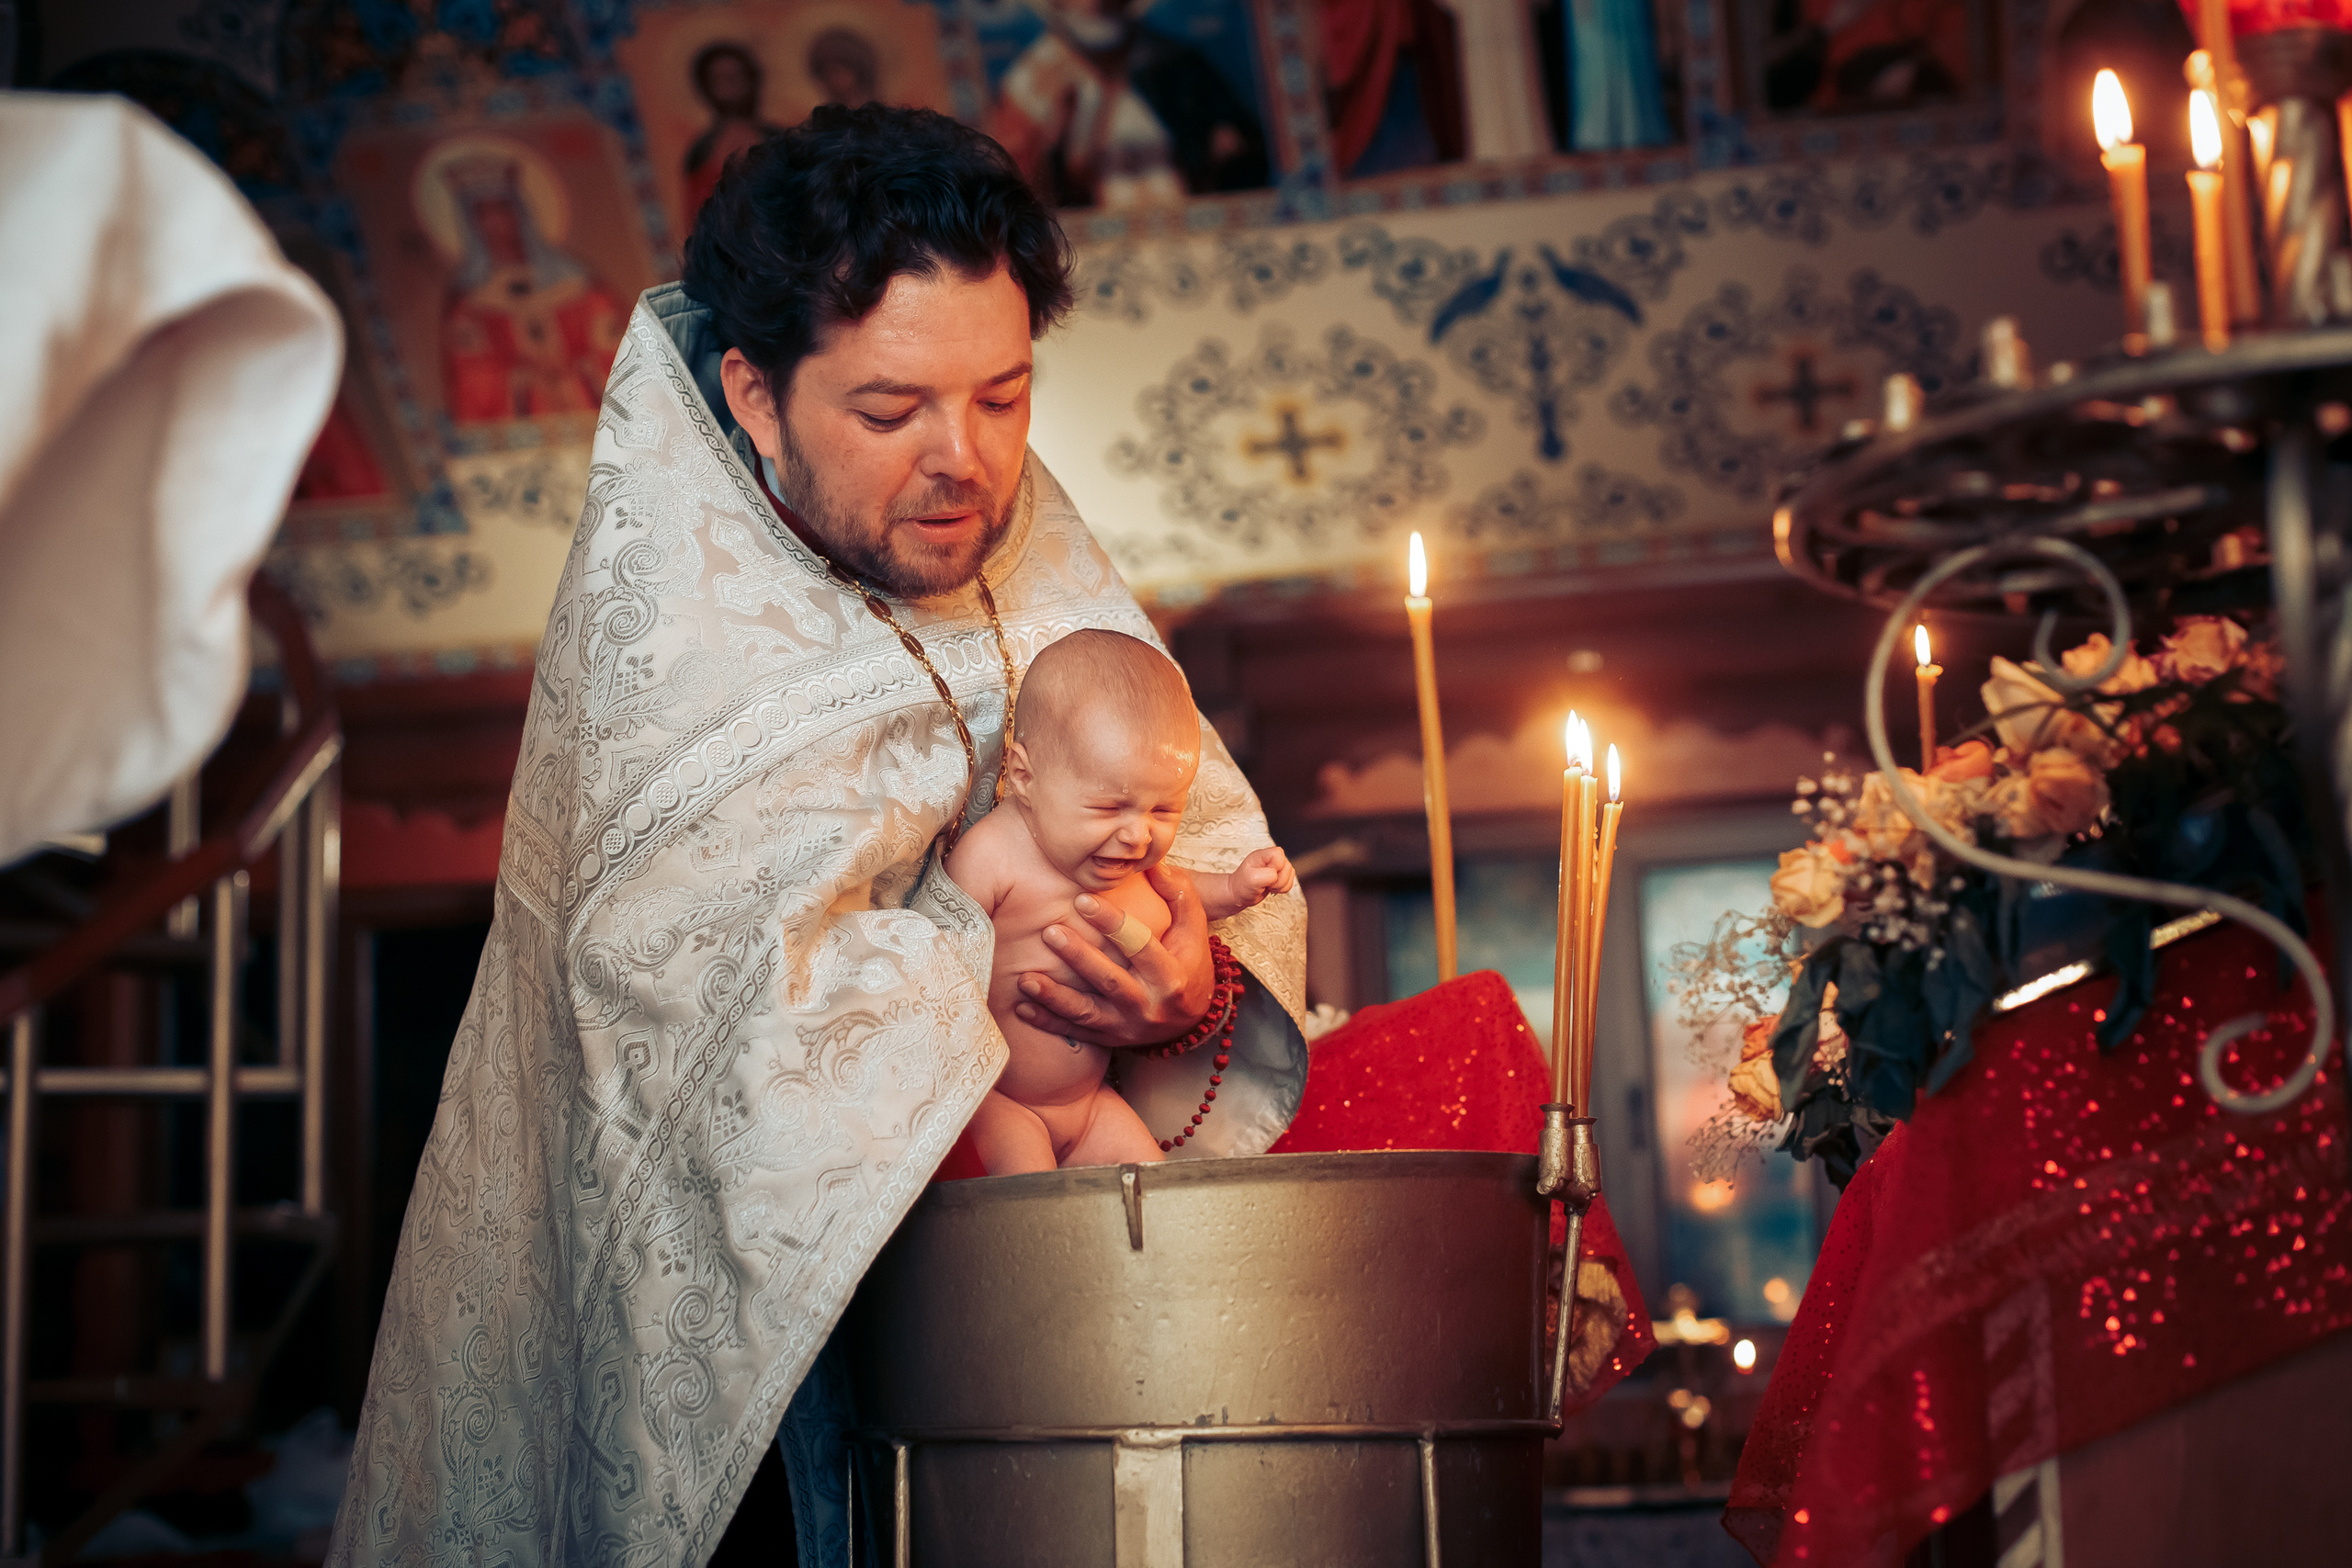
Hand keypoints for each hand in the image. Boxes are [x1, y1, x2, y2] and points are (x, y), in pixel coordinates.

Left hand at [1012, 863, 1212, 1047]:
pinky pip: (1075, 1032)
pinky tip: (1021, 1006)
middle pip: (1110, 981)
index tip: (1082, 898)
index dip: (1112, 923)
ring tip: (1025, 979)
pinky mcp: (1110, 1039)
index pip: (1140, 946)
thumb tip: (1152, 863)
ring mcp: (1127, 1027)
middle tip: (1049, 932)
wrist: (1193, 1018)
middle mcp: (1150, 1006)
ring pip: (1087, 1012)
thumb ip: (1177, 893)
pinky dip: (1047, 1022)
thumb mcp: (1193, 928)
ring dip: (1055, 997)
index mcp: (1171, 976)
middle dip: (1079, 958)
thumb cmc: (1189, 962)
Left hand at [1233, 845, 1294, 906]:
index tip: (1267, 873)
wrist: (1241, 894)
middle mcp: (1270, 859)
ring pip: (1290, 874)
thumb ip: (1266, 875)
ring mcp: (1276, 867)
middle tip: (1267, 883)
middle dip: (1279, 879)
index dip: (1276, 866)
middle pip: (1287, 866)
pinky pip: (1290, 882)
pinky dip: (1283, 889)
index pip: (1279, 853)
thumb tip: (1276, 875)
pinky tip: (1273, 888)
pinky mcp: (1280, 876)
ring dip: (1281, 885)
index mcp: (1262, 855)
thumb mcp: (1251, 879)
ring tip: (1268, 886)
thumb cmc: (1242, 885)